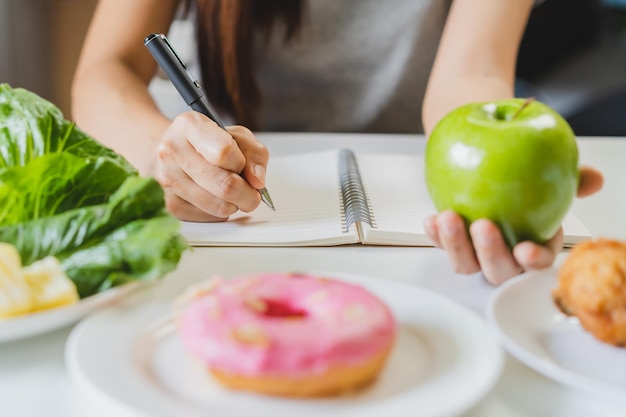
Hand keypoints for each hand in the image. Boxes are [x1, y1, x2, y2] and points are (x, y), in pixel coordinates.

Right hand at [153, 112, 268, 221]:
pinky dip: (220, 213)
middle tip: (251, 193)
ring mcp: (167, 178)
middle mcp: (172, 150)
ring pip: (219, 206)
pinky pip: (208, 218)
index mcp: (190, 125)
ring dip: (234, 204)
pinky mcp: (169, 203)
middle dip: (248, 194)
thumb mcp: (238, 137)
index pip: (224, 152)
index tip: (241, 164)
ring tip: (231, 193)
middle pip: (225, 185)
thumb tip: (257, 181)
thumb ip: (255, 154)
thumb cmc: (210, 144)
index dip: (241, 163)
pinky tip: (215, 199)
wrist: (175, 154)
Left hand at [423, 166, 603, 284]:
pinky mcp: (451, 242)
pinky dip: (434, 235)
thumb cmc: (523, 174)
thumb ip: (572, 177)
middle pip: (498, 270)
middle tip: (483, 226)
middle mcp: (505, 255)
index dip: (533, 261)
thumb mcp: (550, 172)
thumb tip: (592, 179)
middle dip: (490, 253)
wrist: (486, 160)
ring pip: (466, 264)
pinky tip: (431, 219)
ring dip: (455, 245)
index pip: (539, 261)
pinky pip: (440, 246)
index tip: (525, 251)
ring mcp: (475, 252)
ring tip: (448, 218)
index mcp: (535, 243)